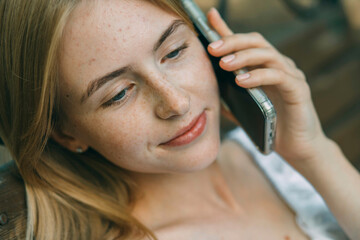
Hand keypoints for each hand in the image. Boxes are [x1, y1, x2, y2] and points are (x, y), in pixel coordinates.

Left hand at [207, 8, 328, 164]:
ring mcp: (291, 76)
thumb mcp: (245, 111)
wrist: (298, 149)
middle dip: (233, 41)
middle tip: (212, 47)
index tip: (210, 17)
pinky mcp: (299, 89)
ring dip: (244, 57)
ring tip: (224, 64)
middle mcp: (279, 66)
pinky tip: (241, 81)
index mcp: (265, 68)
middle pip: (256, 42)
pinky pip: (278, 76)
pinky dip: (258, 76)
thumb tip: (211, 94)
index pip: (246, 43)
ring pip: (268, 55)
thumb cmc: (272, 127)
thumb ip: (231, 100)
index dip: (228, 30)